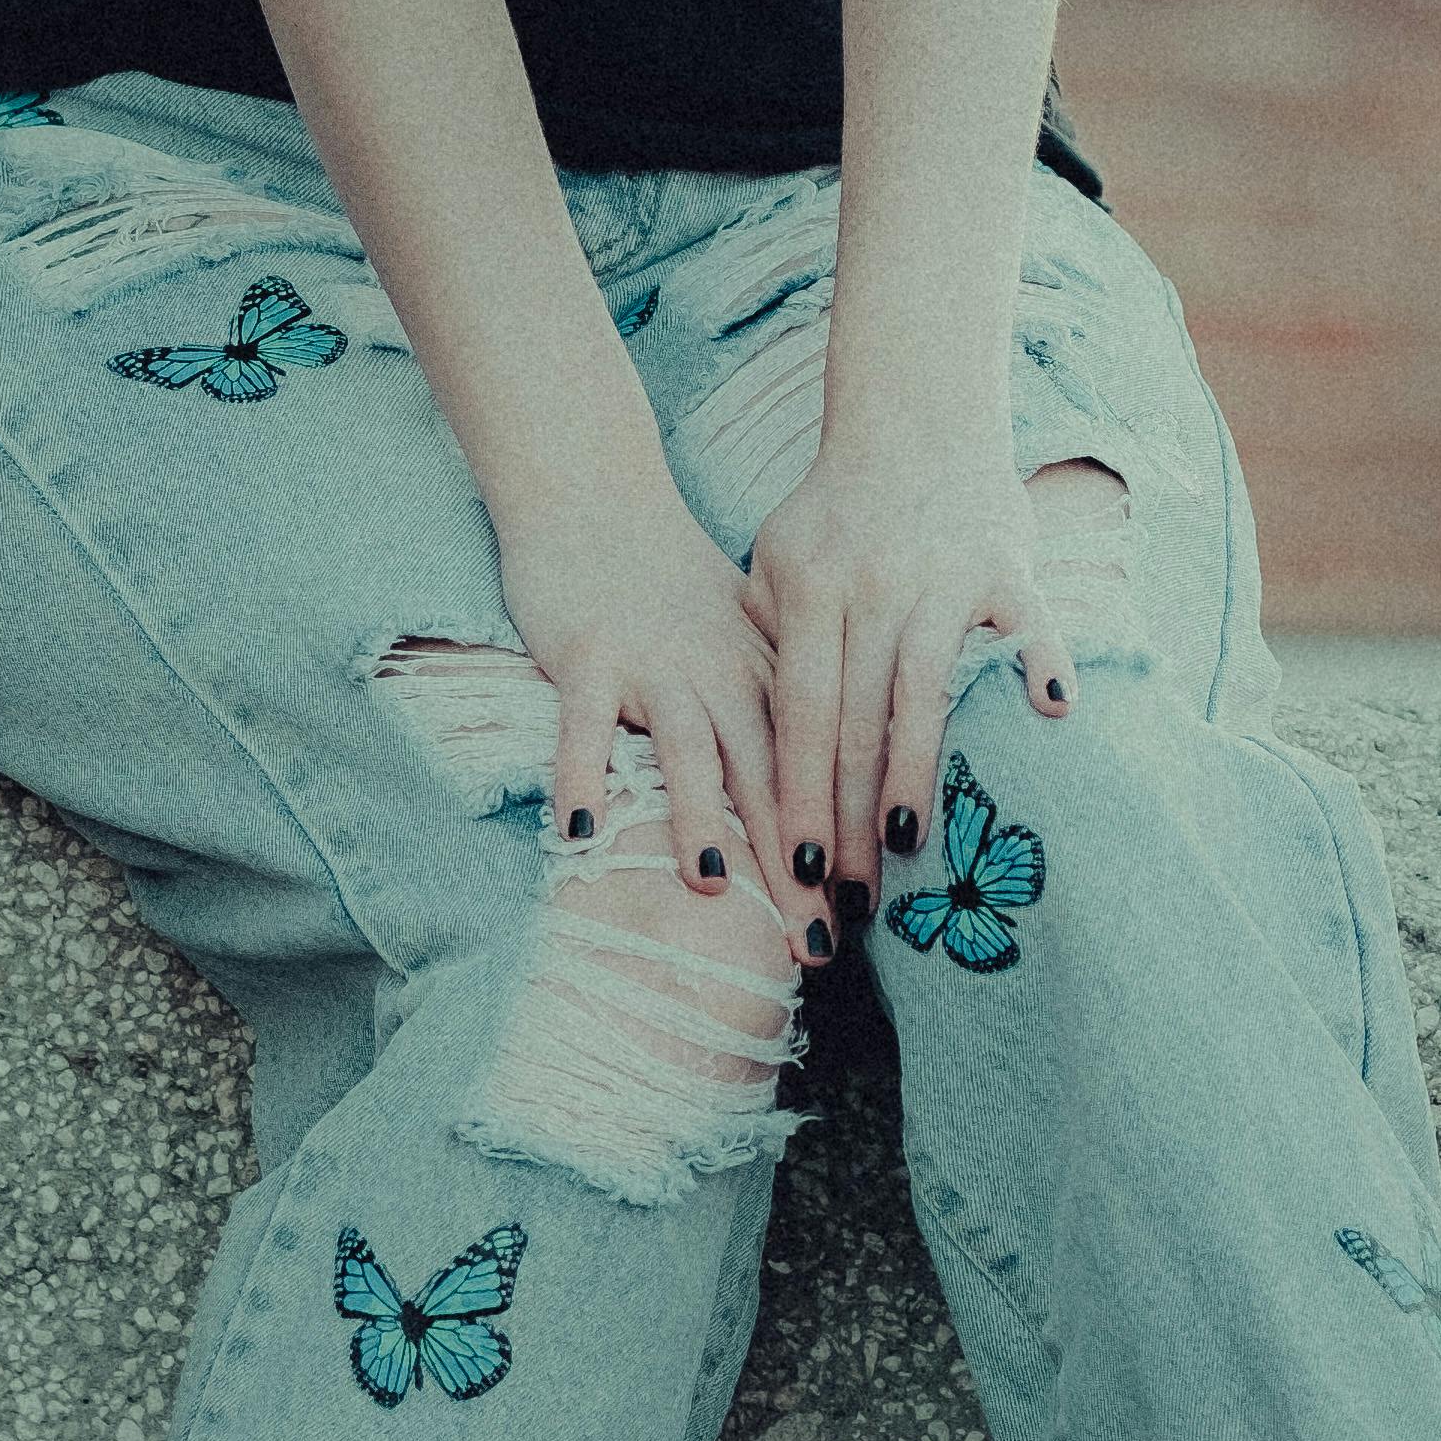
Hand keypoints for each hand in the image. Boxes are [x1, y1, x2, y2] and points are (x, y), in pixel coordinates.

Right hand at [490, 474, 800, 950]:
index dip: (842, 845)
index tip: (865, 920)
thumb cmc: (674, 585)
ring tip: (706, 888)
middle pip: (768, 778)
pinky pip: (583, 725)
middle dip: (792, 864)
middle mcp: (720, 674)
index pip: (818, 771)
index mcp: (767, 675)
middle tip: (810, 943)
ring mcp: (653, 664)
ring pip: (686, 749)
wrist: (598, 498)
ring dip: (697, 817)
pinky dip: (580, 777)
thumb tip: (841, 782)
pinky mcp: (588, 656)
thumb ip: (787, 701)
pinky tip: (576, 834)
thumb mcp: (748, 637)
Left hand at [744, 429, 1079, 922]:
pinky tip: (1049, 714)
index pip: (800, 713)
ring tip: (909, 845)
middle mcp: (872, 586)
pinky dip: (1037, 662)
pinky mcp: (1007, 563)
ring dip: (919, 771)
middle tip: (853, 896)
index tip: (797, 868)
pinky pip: (1026, 621)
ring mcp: (942, 574)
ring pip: (926, 689)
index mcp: (810, 589)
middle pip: (858, 721)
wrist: (915, 418)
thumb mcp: (777, 560)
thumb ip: (764, 638)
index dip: (799, 792)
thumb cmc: (838, 511)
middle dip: (851, 815)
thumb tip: (746, 740)